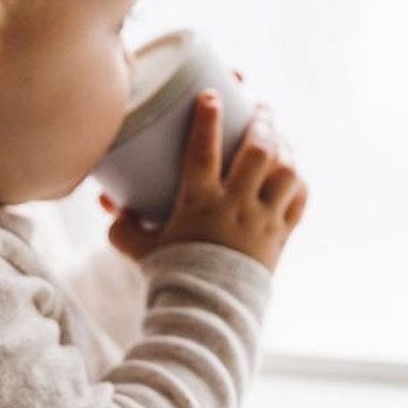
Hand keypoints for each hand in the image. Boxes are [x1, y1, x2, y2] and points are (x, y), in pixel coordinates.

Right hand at [99, 70, 308, 273]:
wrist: (209, 312)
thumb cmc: (173, 276)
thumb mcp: (141, 249)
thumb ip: (123, 226)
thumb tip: (109, 205)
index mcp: (198, 203)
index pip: (203, 150)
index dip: (207, 118)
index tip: (212, 96)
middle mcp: (235, 206)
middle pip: (257, 151)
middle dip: (262, 122)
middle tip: (259, 108)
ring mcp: (262, 220)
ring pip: (285, 171)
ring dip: (285, 148)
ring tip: (279, 137)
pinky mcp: (280, 236)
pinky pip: (298, 200)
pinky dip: (297, 183)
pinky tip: (291, 175)